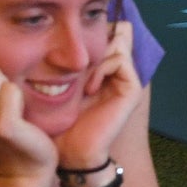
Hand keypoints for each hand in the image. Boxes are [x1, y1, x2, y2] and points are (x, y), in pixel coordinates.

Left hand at [53, 20, 141, 171]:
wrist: (72, 154)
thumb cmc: (60, 124)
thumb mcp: (56, 89)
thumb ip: (62, 66)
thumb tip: (55, 41)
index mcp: (103, 69)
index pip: (107, 32)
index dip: (90, 33)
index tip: (69, 51)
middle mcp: (118, 71)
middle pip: (115, 31)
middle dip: (93, 41)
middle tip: (75, 63)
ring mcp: (127, 79)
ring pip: (117, 42)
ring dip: (95, 57)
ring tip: (81, 80)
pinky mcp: (131, 88)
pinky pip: (119, 60)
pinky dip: (101, 69)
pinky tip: (88, 89)